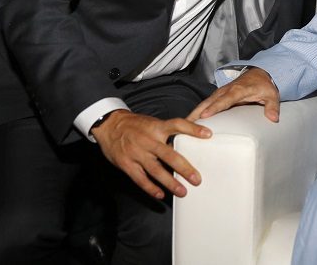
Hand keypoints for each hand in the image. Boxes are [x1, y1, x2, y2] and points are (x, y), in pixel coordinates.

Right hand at [91, 110, 211, 198]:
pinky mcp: (126, 164)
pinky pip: (140, 178)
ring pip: (155, 170)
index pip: (178, 125)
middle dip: (184, 168)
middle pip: (169, 155)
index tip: (207, 135)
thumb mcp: (152, 122)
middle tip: (196, 179)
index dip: (193, 129)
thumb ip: (169, 130)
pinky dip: (150, 188)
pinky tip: (160, 194)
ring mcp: (136, 153)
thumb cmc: (135, 125)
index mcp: (156, 127)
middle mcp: (148, 140)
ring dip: (170, 182)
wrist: (109, 125)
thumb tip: (192, 135)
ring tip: (182, 191)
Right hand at [187, 67, 280, 122]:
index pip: (225, 99)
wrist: (260, 74)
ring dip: (194, 113)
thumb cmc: (264, 86)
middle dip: (198, 112)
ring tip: (183, 126)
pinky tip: (190, 122)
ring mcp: (221, 92)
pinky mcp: (218, 96)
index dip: (214, 107)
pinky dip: (197, 112)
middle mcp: (226, 90)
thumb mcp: (272, 95)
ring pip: (205, 103)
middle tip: (185, 124)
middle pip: (209, 101)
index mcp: (239, 90)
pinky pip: (206, 104)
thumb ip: (272, 106)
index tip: (204, 116)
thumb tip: (274, 118)